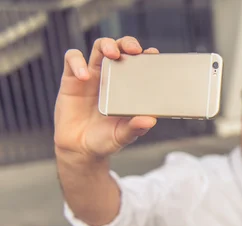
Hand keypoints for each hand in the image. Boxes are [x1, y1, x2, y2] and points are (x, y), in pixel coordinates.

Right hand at [54, 36, 158, 159]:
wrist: (80, 149)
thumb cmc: (105, 140)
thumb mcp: (123, 136)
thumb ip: (135, 128)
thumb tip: (150, 120)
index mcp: (127, 87)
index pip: (137, 63)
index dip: (145, 55)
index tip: (153, 54)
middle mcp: (111, 77)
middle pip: (119, 48)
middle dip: (127, 43)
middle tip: (134, 50)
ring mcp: (91, 76)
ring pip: (99, 48)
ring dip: (106, 45)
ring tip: (112, 54)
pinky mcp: (71, 79)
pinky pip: (72, 60)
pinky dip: (77, 62)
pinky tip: (84, 76)